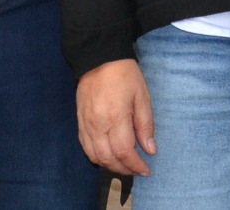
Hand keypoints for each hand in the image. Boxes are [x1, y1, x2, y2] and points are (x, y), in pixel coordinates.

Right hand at [76, 59, 154, 176]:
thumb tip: (150, 149)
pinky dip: (97, 157)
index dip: (135, 165)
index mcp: (116, 118)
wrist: (99, 59)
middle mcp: (97, 125)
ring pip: (95, 156)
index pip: (125, 152)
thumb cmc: (125, 75)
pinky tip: (108, 156)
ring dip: (110, 166)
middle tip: (137, 170)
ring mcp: (86, 125)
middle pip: (108, 158)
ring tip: (124, 166)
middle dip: (124, 169)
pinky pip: (86, 147)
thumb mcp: (142, 96)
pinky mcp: (79, 122)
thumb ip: (145, 125)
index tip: (146, 170)